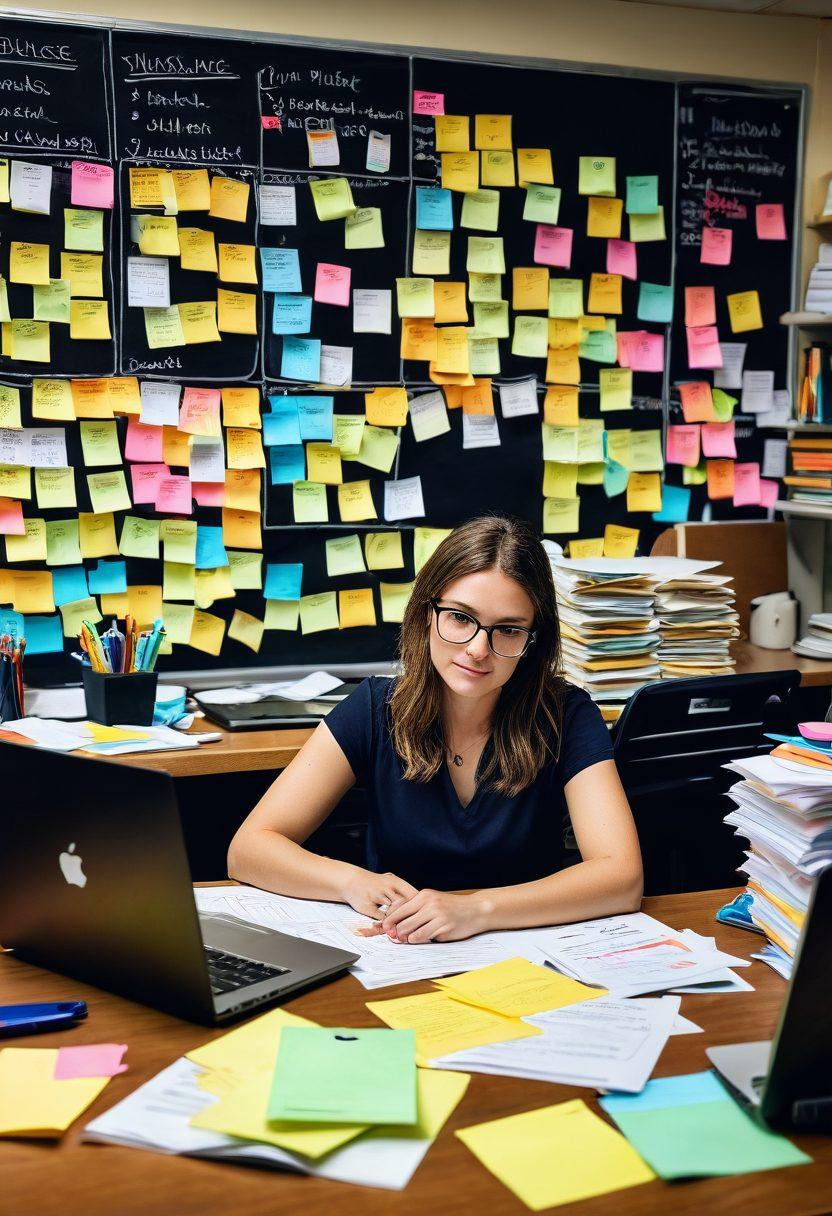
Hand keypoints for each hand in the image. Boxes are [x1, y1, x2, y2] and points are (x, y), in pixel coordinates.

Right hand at [339, 868, 417, 919]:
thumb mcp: (389, 882)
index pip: (412, 894)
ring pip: (393, 911)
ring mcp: (376, 896)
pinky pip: (381, 918)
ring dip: (398, 921)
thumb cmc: (373, 883)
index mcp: (394, 881)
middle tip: (414, 925)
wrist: (350, 880)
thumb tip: (419, 901)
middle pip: (404, 903)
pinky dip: (386, 924)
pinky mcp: (367, 906)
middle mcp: (386, 886)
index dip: (419, 906)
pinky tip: (389, 926)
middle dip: (409, 916)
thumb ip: (402, 891)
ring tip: (403, 928)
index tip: (422, 915)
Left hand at [364, 889, 488, 943]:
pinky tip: (426, 937)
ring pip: (412, 933)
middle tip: (396, 939)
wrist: (475, 909)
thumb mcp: (433, 901)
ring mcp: (437, 916)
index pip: (399, 910)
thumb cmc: (452, 907)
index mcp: (423, 896)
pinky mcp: (444, 928)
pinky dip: (421, 940)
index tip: (385, 930)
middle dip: (397, 934)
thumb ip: (416, 911)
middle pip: (402, 923)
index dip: (389, 922)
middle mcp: (429, 904)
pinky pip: (424, 938)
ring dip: (408, 939)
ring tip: (412, 938)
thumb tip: (397, 925)